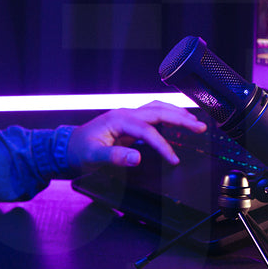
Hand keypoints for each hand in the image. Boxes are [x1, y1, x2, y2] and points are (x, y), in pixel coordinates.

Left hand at [67, 100, 206, 170]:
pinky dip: (168, 116)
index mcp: (117, 119)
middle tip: (200, 127)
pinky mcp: (129, 123)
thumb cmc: (78, 152)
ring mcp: (127, 116)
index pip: (147, 130)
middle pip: (157, 111)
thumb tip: (137, 158)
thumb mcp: (93, 157)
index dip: (162, 145)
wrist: (67, 149)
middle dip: (180, 119)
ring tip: (195, 122)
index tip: (174, 159)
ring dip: (177, 113)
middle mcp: (125, 114)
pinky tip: (179, 121)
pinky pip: (153, 115)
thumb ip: (114, 157)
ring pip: (157, 109)